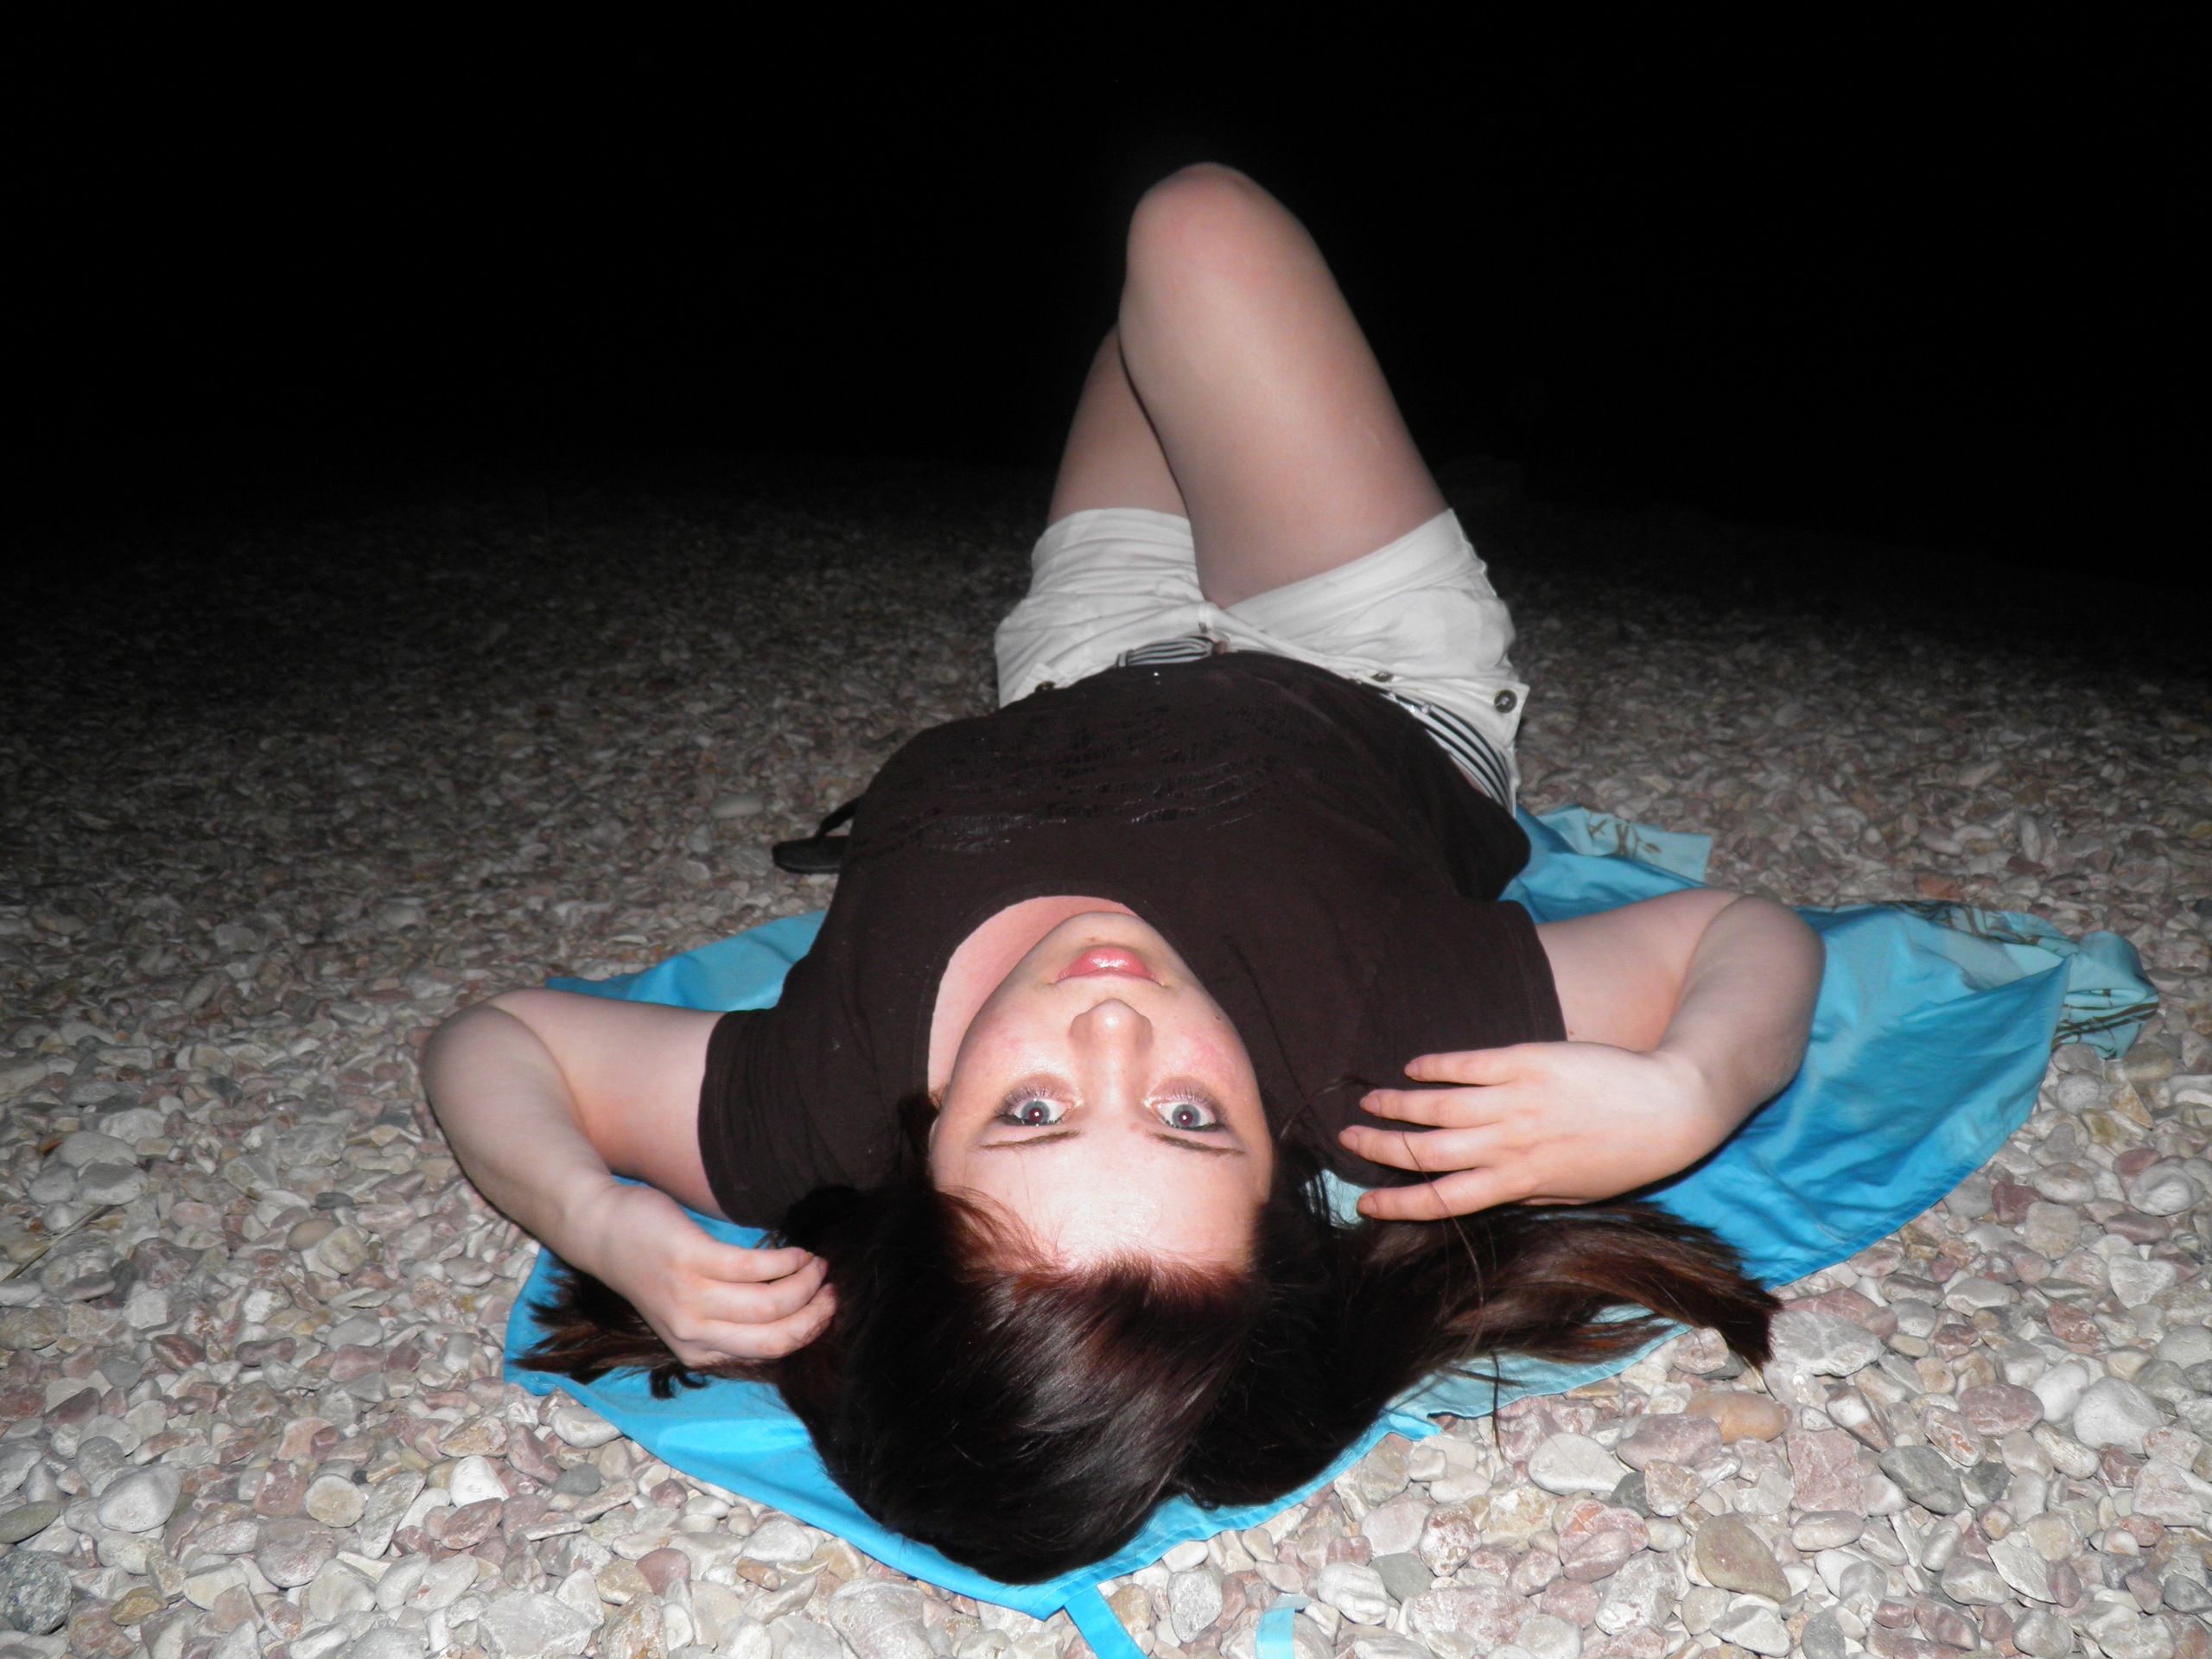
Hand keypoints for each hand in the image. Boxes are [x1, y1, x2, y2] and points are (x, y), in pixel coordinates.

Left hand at [572, 1180, 834, 1365]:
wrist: (604, 1231)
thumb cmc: (653, 1266)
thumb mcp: (688, 1310)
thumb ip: (730, 1322)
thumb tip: (794, 1318)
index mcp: (697, 1351)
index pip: (770, 1354)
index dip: (808, 1332)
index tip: (828, 1309)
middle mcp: (694, 1333)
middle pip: (778, 1336)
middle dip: (817, 1313)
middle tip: (835, 1289)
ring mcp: (692, 1298)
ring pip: (774, 1303)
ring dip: (808, 1281)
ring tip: (818, 1263)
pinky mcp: (693, 1261)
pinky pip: (758, 1267)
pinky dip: (787, 1259)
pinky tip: (797, 1249)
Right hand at [1338, 1042, 1723, 1219]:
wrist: (1669, 1107)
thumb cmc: (1624, 1157)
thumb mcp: (1573, 1193)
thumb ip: (1524, 1193)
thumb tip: (1484, 1193)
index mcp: (1518, 1183)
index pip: (1443, 1199)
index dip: (1397, 1203)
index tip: (1364, 1202)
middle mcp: (1508, 1144)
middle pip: (1424, 1152)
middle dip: (1378, 1148)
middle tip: (1347, 1139)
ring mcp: (1513, 1100)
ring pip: (1435, 1107)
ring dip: (1394, 1106)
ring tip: (1369, 1102)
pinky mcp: (1524, 1061)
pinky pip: (1465, 1064)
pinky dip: (1433, 1066)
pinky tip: (1414, 1066)